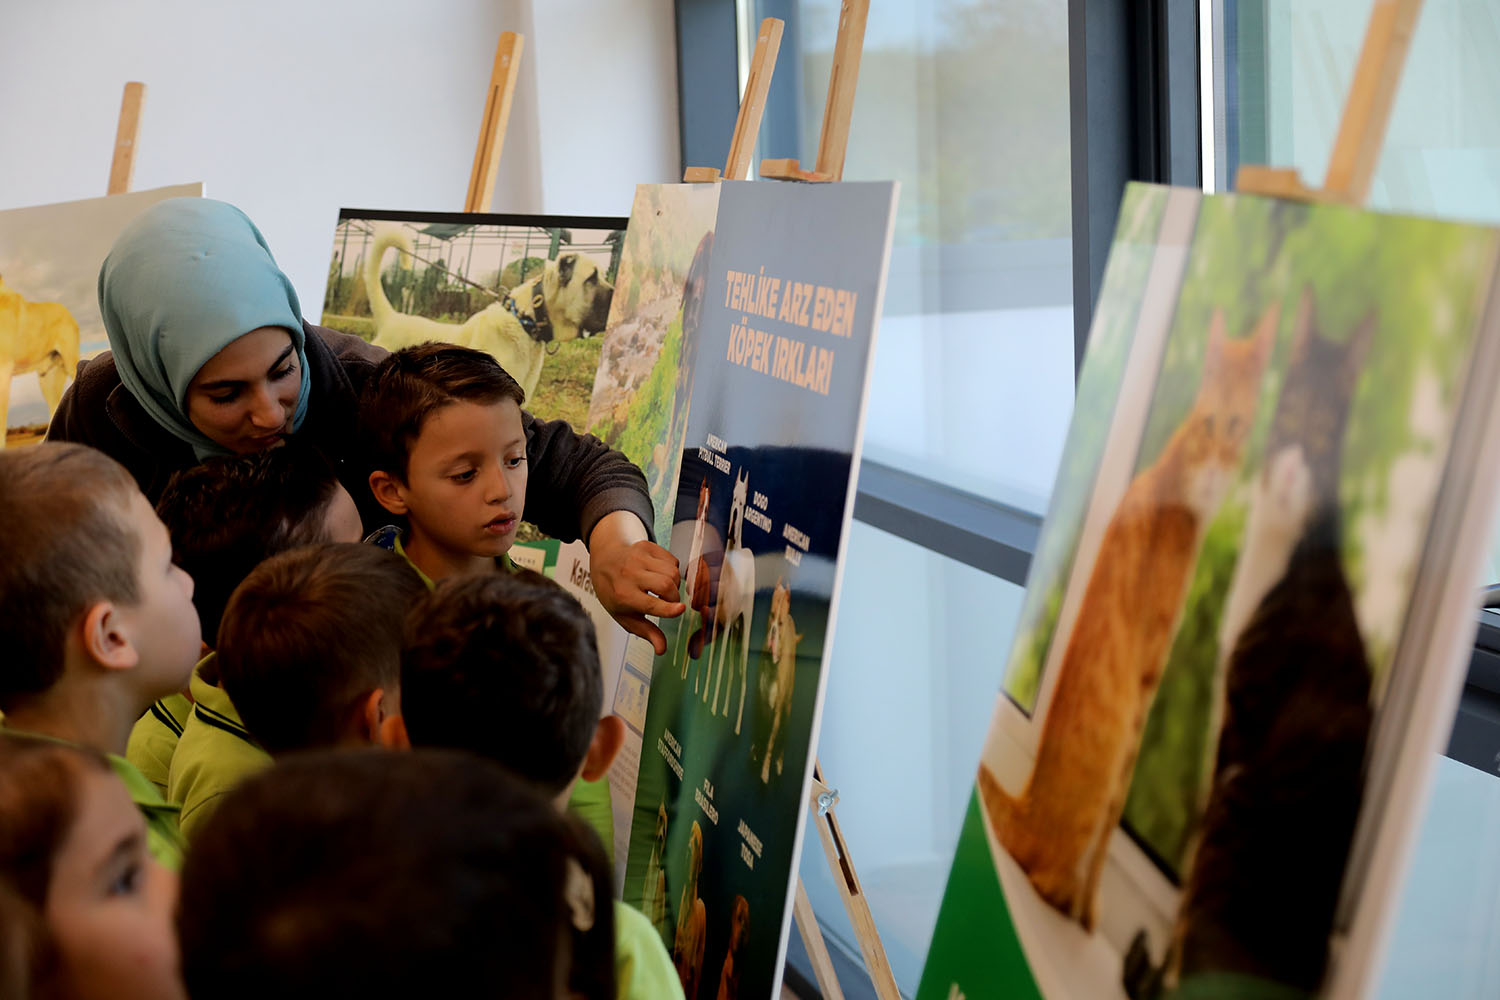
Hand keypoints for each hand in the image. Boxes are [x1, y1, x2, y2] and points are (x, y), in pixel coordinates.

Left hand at [589, 511, 684, 654]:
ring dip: (675, 584)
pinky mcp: (646, 546)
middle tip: (668, 602)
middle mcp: (630, 574)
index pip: (650, 603)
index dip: (668, 608)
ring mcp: (638, 557)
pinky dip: (672, 570)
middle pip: (666, 585)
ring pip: (673, 572)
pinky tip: (660, 574)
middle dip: (675, 597)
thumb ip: (645, 631)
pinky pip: (672, 560)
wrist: (604, 559)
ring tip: (662, 588)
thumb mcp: (623, 615)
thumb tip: (662, 650)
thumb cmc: (615, 591)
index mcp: (623, 595)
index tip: (681, 610)